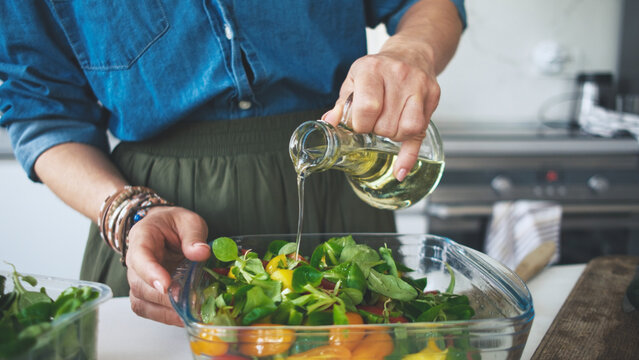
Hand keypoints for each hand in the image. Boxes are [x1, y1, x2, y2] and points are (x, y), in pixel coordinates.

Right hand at [125, 206, 209, 325]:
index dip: (150, 272)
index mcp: (142, 237)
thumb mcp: (189, 222)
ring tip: (189, 314)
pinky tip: (184, 317)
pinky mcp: (145, 293)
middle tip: (187, 304)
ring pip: (141, 301)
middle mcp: (134, 261)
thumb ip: (194, 236)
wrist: (164, 228)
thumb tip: (201, 253)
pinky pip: (148, 309)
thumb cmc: (175, 224)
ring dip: (164, 311)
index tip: (165, 285)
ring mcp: (138, 279)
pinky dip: (165, 316)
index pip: (140, 257)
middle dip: (163, 298)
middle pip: (140, 285)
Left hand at [323, 43, 440, 181]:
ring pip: (407, 129)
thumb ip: (342, 104)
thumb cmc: (378, 70)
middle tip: (375, 122)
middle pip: (386, 124)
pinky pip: (421, 132)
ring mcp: (419, 86)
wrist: (410, 53)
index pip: (367, 108)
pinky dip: (409, 155)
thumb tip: (328, 124)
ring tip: (388, 126)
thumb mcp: (354, 79)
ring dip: (393, 136)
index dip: (360, 125)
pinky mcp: (433, 96)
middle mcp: (398, 76)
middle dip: (377, 130)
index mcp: (372, 69)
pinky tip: (400, 169)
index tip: (359, 125)